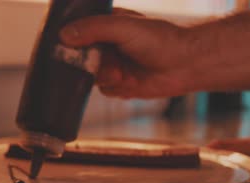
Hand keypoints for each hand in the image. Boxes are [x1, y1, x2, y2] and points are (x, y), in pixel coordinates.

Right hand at [59, 8, 249, 98]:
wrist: (185, 65)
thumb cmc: (160, 40)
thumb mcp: (124, 27)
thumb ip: (94, 29)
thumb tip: (64, 35)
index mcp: (106, 24)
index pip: (77, 32)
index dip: (70, 42)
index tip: (68, 49)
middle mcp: (107, 44)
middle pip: (81, 57)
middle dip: (94, 64)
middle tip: (109, 66)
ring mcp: (113, 64)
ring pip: (91, 76)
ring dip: (107, 77)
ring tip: (125, 74)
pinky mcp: (120, 83)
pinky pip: (104, 89)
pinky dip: (115, 87)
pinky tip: (130, 81)